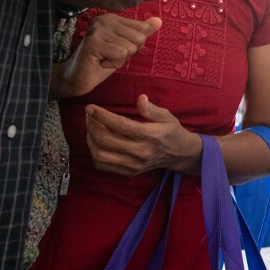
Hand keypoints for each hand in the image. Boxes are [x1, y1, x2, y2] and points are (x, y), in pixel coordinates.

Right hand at [51, 15, 159, 98]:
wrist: (77, 78)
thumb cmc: (102, 62)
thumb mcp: (125, 46)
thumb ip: (141, 32)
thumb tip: (159, 20)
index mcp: (112, 18)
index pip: (142, 29)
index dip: (133, 46)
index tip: (115, 49)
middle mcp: (104, 19)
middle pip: (138, 38)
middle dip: (127, 54)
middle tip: (109, 56)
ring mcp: (97, 30)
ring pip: (129, 47)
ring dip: (119, 60)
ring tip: (103, 59)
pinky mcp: (93, 42)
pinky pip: (120, 54)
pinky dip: (113, 64)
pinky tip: (100, 62)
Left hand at [85, 94, 202, 176]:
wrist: (180, 155)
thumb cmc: (172, 132)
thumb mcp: (167, 116)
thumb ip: (152, 109)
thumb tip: (140, 98)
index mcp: (151, 135)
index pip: (120, 125)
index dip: (102, 116)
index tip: (91, 108)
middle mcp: (141, 152)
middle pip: (106, 140)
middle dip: (92, 126)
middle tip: (89, 116)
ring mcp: (134, 165)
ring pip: (100, 155)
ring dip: (91, 140)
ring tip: (91, 128)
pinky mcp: (129, 172)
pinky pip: (103, 165)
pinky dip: (94, 153)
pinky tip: (96, 142)